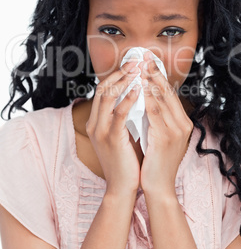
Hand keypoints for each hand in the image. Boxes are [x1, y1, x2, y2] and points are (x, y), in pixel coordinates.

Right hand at [86, 61, 140, 196]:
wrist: (122, 187)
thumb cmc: (127, 159)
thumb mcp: (123, 133)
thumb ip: (125, 116)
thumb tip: (138, 95)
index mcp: (96, 122)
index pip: (103, 91)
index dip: (116, 75)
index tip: (131, 64)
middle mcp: (94, 124)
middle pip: (102, 89)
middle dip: (119, 72)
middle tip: (134, 61)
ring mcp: (100, 131)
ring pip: (108, 97)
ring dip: (123, 81)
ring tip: (137, 70)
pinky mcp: (111, 139)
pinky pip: (119, 114)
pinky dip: (128, 99)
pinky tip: (138, 89)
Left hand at [139, 55, 192, 196]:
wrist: (159, 186)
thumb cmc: (156, 159)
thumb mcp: (160, 134)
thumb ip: (157, 117)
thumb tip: (147, 96)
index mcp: (182, 122)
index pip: (170, 93)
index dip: (159, 75)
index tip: (148, 61)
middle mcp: (183, 124)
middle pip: (167, 92)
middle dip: (154, 72)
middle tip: (144, 57)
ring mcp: (176, 131)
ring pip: (161, 99)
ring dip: (149, 81)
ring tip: (139, 67)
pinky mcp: (166, 138)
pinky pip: (154, 113)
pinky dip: (146, 99)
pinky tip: (138, 89)